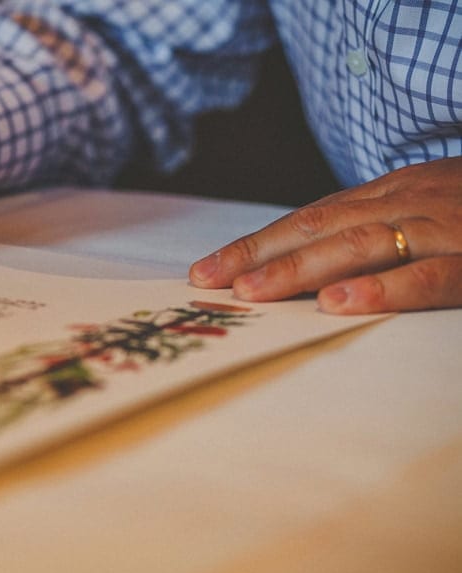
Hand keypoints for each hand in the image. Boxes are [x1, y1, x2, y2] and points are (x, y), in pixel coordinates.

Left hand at [189, 157, 461, 313]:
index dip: (253, 245)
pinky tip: (341, 304)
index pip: (304, 220)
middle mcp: (405, 204)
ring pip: (361, 245)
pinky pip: (431, 275)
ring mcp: (442, 227)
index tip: (205, 272)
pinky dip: (385, 289)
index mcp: (385, 196)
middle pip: (318, 229)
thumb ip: (366, 233)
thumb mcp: (416, 211)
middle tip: (212, 283)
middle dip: (260, 256)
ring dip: (302, 269)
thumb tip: (302, 274)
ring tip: (255, 293)